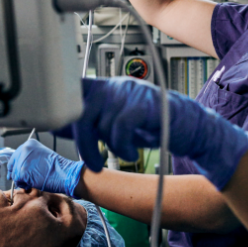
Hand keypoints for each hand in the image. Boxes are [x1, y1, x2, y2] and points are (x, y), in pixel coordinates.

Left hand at [7, 139, 83, 196]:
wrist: (64, 173)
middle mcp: (24, 149)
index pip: (16, 154)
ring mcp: (22, 160)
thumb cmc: (56, 167)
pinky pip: (17, 181)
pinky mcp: (21, 172)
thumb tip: (19, 166)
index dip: (15, 164)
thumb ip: (30, 157)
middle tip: (20, 180)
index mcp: (29, 144)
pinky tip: (31, 184)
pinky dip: (23, 185)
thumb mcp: (41, 156)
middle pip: (13, 164)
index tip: (13, 170)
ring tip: (31, 181)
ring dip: (21, 180)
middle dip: (16, 173)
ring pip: (14, 174)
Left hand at [57, 78, 247, 189]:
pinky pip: (119, 127)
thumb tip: (59, 124)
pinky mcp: (143, 105)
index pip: (76, 87)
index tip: (55, 126)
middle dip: (83, 140)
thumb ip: (91, 122)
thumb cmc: (155, 126)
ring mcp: (131, 93)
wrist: (193, 128)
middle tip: (93, 160)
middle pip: (82, 108)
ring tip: (122, 153)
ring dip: (107, 146)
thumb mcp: (118, 125)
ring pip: (100, 120)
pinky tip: (131, 152)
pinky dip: (122, 146)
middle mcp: (118, 86)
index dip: (63, 105)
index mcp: (109, 87)